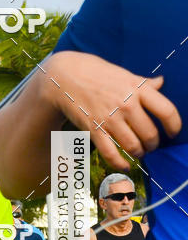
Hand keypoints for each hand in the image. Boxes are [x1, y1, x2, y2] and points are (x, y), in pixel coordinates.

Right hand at [45, 52, 181, 168]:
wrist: (65, 75)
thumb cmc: (97, 73)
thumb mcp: (124, 74)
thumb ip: (143, 82)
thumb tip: (162, 82)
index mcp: (137, 88)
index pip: (166, 111)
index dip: (174, 126)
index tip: (173, 132)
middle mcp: (126, 104)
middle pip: (150, 134)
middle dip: (153, 144)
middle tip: (150, 145)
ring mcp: (109, 118)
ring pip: (133, 146)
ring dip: (138, 153)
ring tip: (138, 152)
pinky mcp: (94, 129)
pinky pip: (110, 154)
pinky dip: (120, 164)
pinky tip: (125, 165)